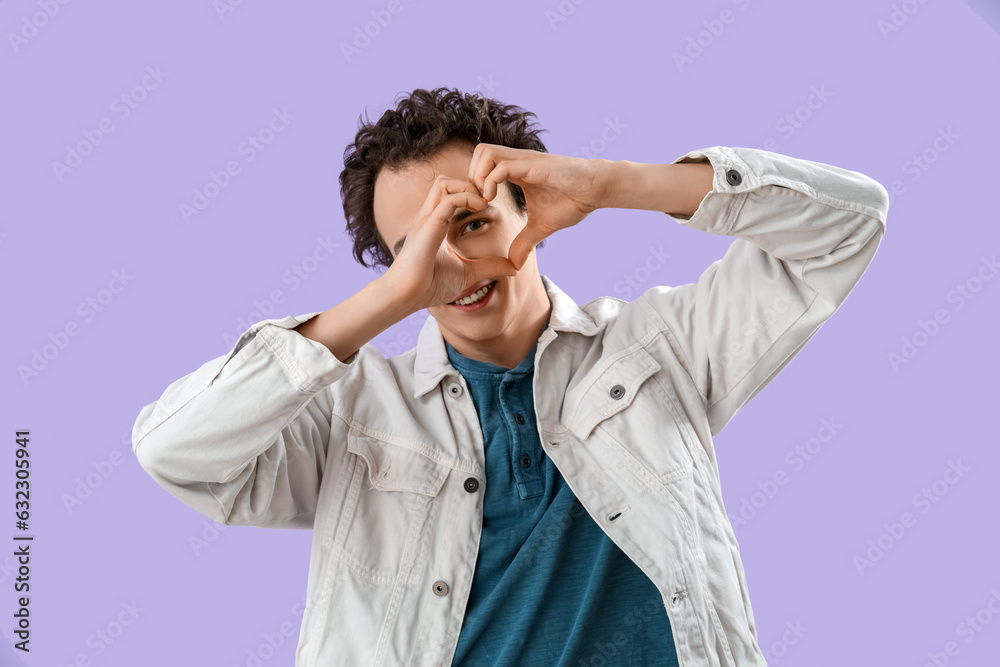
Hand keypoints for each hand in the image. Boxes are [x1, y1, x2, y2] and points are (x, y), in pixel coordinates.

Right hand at [381, 175, 517, 310]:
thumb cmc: (429, 286)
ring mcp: (427, 220)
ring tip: (484, 203)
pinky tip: (480, 208)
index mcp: (437, 225)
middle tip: (488, 200)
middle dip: (470, 184)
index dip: (472, 193)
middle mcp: (430, 217)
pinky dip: (466, 197)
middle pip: (446, 181)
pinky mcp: (428, 226)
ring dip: (467, 187)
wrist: (405, 298)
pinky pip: (448, 199)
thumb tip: (515, 269)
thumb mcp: (468, 274)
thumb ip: (489, 267)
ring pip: (444, 183)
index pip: (452, 194)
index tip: (490, 205)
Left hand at [467, 143, 615, 269]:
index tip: (478, 207)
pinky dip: (490, 182)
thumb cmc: (573, 201)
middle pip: (478, 152)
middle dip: (471, 177)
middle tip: (478, 201)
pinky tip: (493, 199)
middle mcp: (517, 161)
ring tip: (485, 199)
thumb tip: (515, 264)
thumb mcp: (542, 227)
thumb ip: (525, 242)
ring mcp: (524, 160)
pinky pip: (501, 166)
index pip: (482, 165)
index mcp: (516, 170)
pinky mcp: (533, 165)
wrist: (598, 190)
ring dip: (478, 176)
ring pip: (484, 152)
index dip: (474, 184)